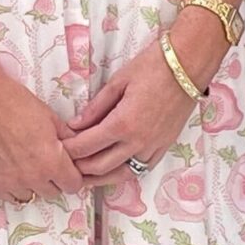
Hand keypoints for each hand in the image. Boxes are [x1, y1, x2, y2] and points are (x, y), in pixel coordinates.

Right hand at [0, 67, 83, 204]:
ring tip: (26, 165)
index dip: (72, 175)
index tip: (67, 168)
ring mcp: (11, 182)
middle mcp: (33, 177)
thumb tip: (77, 149)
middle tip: (46, 162)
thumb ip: (67, 138)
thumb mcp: (50, 117)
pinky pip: (10, 197)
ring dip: (33, 184)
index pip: (73, 185)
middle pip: (53, 192)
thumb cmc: (14, 102)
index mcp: (52, 161)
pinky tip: (12, 171)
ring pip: (31, 196)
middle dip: (53, 179)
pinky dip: (14, 187)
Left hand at [63, 16, 225, 181]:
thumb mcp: (118, 82)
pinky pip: (140, 169)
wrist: (188, 67)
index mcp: (122, 123)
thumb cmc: (152, 67)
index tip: (56, 150)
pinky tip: (112, 170)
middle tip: (65, 165)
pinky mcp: (164, 147)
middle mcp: (138, 141)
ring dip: (100, 177)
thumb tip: (75, 125)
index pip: (87, 146)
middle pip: (100, 166)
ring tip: (84, 177)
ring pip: (121, 174)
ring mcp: (153, 147)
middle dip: (79, 168)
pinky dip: (123, 173)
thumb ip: (95, 107)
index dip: (69, 151)